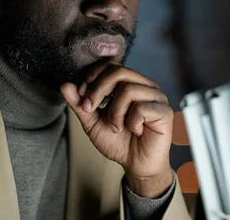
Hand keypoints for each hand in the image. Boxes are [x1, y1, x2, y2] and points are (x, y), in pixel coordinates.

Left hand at [60, 60, 173, 197]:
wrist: (136, 165)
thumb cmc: (118, 142)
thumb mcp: (92, 122)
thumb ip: (80, 104)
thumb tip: (65, 85)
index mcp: (129, 82)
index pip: (111, 64)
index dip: (93, 76)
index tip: (82, 95)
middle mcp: (144, 85)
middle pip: (119, 72)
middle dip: (98, 90)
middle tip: (90, 109)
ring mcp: (156, 96)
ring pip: (128, 90)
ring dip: (115, 113)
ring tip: (116, 127)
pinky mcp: (164, 111)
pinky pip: (141, 108)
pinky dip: (131, 123)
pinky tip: (135, 131)